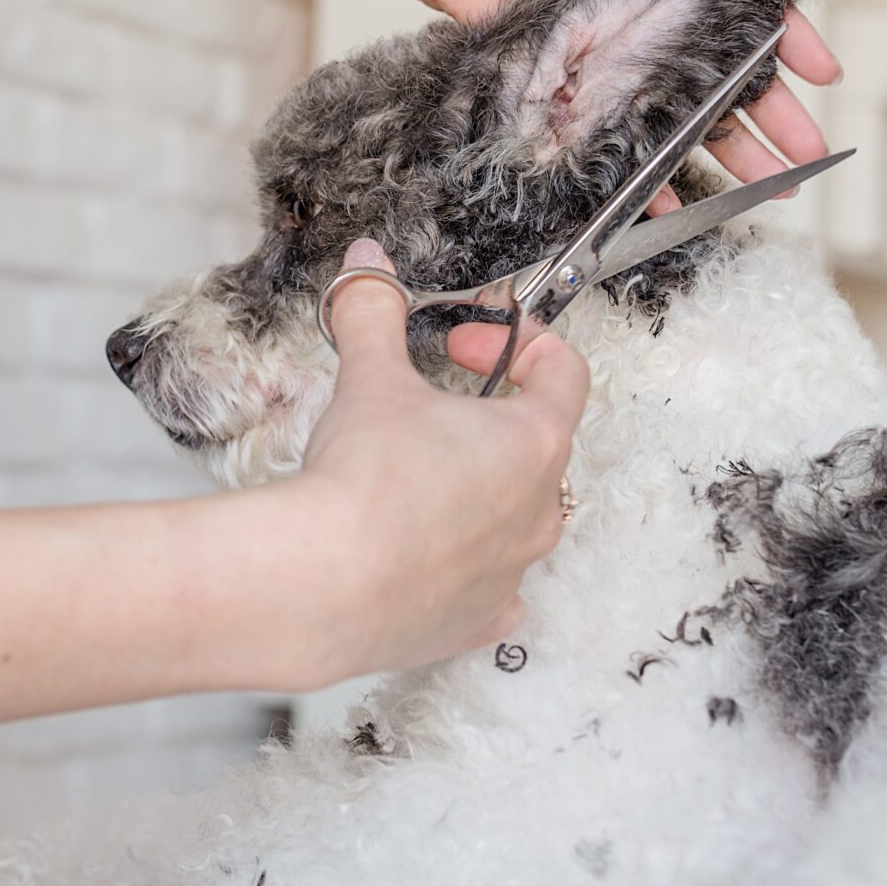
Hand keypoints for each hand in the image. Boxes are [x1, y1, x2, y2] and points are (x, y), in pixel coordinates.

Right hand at [278, 239, 588, 685]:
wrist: (322, 585)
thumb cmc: (363, 479)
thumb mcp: (368, 377)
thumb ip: (373, 311)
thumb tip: (367, 262)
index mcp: (532, 443)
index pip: (564, 374)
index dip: (514, 343)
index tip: (459, 344)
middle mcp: (540, 511)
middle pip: (537, 448)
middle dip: (485, 419)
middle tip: (422, 408)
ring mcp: (514, 574)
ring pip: (517, 520)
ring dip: (477, 492)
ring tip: (410, 481)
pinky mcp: (478, 622)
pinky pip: (494, 589)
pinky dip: (468, 567)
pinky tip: (422, 554)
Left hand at [335, 0, 841, 208]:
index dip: (788, 36)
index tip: (822, 76)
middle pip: (720, 63)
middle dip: (768, 113)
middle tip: (803, 159)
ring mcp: (608, 41)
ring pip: (674, 103)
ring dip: (717, 148)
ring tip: (760, 191)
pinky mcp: (567, 75)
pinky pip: (613, 127)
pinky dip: (638, 163)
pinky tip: (664, 197)